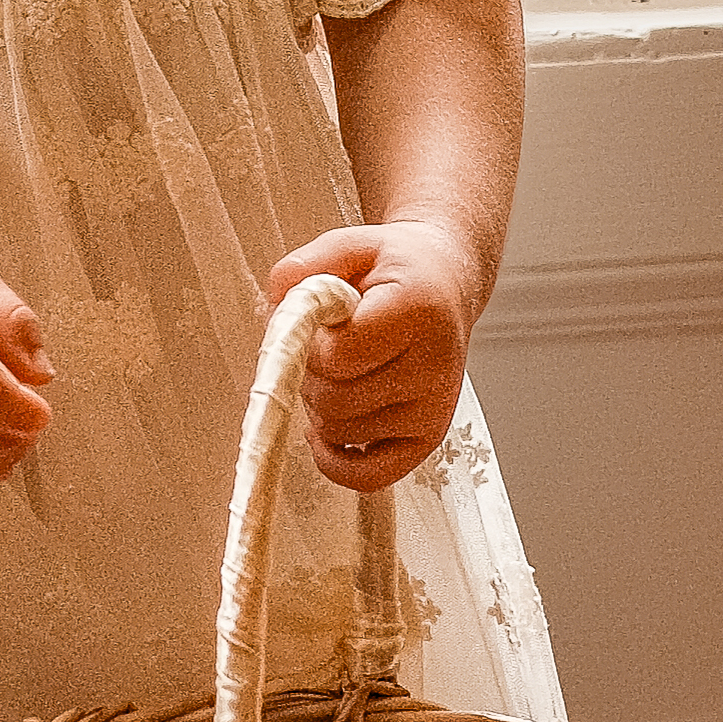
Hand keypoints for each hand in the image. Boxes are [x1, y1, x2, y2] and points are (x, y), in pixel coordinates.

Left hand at [267, 217, 481, 493]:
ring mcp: (434, 410)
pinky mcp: (428, 439)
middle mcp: (434, 367)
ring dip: (319, 406)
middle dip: (309, 373)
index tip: (318, 317)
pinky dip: (334, 460)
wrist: (445, 281)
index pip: (337, 354)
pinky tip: (325, 429)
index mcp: (418, 311)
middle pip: (334, 399)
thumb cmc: (391, 266)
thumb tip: (277, 310)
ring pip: (339, 433)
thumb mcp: (348, 244)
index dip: (308, 340)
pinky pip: (367, 476)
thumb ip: (303, 268)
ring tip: (339, 370)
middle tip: (324, 344)